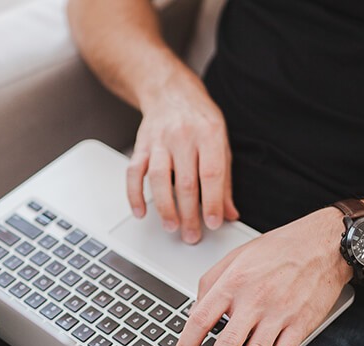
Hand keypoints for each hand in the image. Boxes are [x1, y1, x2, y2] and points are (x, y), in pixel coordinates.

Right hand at [127, 65, 238, 243]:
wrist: (169, 91)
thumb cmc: (198, 119)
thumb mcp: (221, 143)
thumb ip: (224, 180)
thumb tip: (229, 212)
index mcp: (209, 134)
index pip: (211, 174)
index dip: (213, 202)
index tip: (214, 223)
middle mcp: (183, 136)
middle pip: (185, 182)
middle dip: (189, 214)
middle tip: (192, 235)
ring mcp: (158, 141)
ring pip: (159, 179)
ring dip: (165, 207)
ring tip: (171, 226)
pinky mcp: (140, 146)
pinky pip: (133, 173)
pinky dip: (135, 195)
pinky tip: (141, 212)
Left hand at [169, 208, 352, 345]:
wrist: (323, 243)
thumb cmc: (276, 249)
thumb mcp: (234, 257)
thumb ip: (210, 284)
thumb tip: (194, 312)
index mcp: (232, 283)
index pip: (200, 319)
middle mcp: (253, 300)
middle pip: (226, 344)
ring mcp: (278, 314)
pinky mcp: (300, 323)